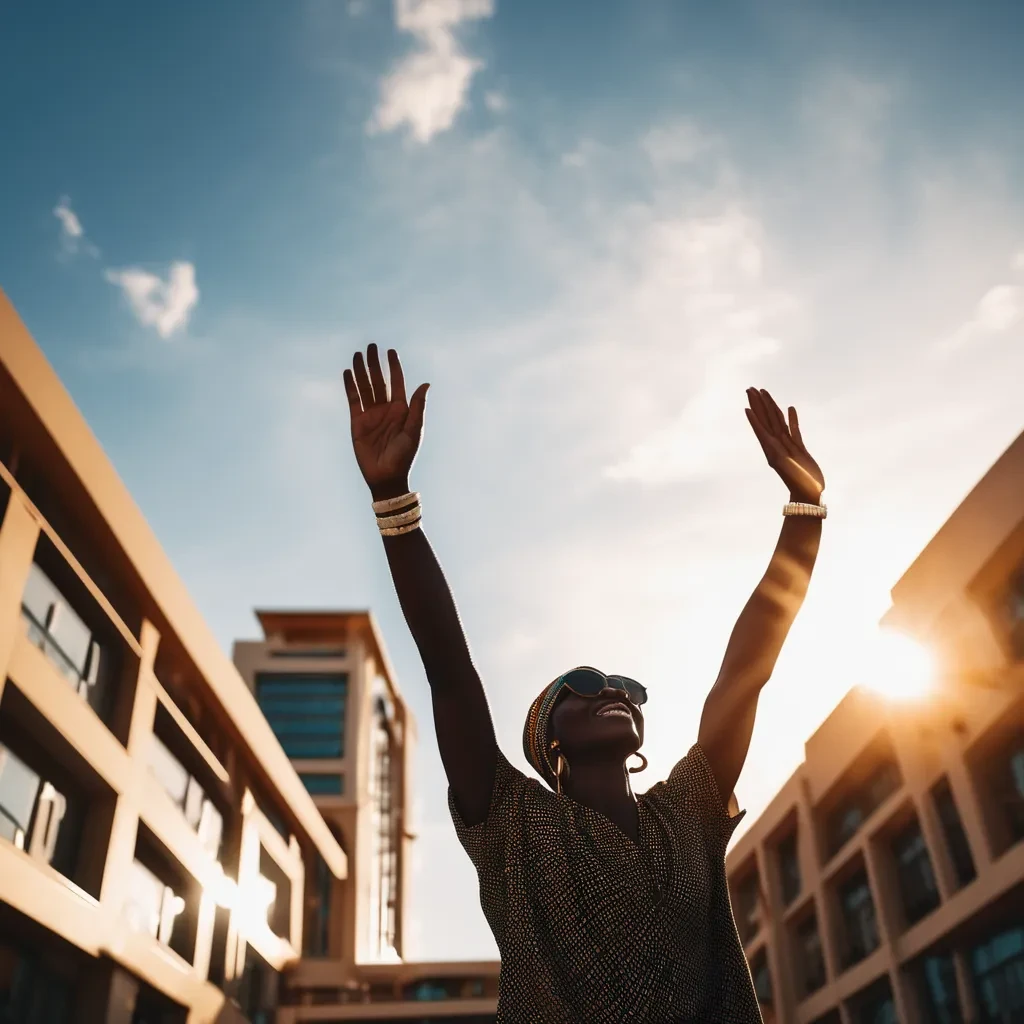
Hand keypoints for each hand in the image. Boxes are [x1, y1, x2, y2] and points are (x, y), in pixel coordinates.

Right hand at [343, 344, 428, 493]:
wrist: (386, 476)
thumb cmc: (404, 455)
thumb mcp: (414, 430)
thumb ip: (418, 407)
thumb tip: (425, 383)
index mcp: (402, 409)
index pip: (397, 382)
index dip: (393, 366)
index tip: (390, 351)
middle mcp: (386, 409)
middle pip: (379, 381)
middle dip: (375, 364)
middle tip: (371, 346)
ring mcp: (371, 414)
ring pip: (365, 387)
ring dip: (361, 371)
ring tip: (358, 355)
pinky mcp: (357, 422)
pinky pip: (354, 400)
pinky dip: (350, 386)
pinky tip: (348, 372)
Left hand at [745, 388, 823, 503]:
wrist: (809, 495)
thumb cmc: (797, 482)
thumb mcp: (784, 466)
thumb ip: (776, 452)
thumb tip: (766, 440)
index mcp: (771, 448)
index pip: (760, 425)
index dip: (754, 411)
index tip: (747, 398)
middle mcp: (777, 445)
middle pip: (766, 419)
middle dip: (758, 404)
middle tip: (750, 388)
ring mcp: (788, 446)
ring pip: (778, 422)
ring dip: (771, 407)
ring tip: (765, 393)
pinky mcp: (800, 449)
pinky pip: (794, 430)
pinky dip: (791, 419)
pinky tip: (789, 408)